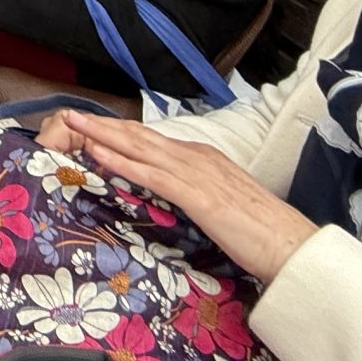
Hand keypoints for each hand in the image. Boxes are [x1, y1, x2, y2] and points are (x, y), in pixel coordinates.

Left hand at [43, 110, 319, 283]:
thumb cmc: (261, 232)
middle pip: (139, 136)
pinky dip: (123, 163)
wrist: (293, 246)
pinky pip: (152, 175)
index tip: (90, 126)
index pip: (151, 141)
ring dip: (103, 135)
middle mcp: (196, 157)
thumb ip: (195, 194)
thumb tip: (172, 195)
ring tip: (72, 125)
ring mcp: (197, 173)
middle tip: (68, 114)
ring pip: (140, 148)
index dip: (118, 132)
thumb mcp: (220, 203)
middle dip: (102, 125)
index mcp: (202, 158)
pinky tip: (99, 155)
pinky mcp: (198, 195)